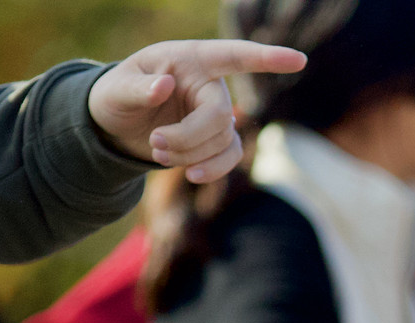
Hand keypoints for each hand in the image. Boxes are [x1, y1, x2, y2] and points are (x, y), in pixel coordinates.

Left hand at [86, 40, 306, 183]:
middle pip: (219, 117)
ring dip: (189, 154)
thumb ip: (138, 87)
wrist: (118, 124)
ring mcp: (218, 114)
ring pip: (221, 142)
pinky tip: (191, 174)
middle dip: (188, 137)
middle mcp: (211, 84)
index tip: (298, 60)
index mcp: (190, 59)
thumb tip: (164, 87)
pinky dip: (211, 169)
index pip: (233, 56)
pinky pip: (228, 158)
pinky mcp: (218, 140)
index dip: (266, 58)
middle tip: (155, 143)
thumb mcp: (116, 88)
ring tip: (157, 150)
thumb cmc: (117, 95)